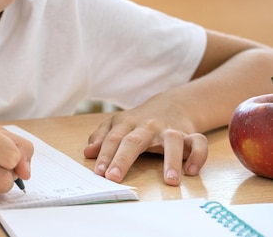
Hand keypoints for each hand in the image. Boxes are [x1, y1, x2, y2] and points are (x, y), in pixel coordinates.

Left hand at [83, 101, 207, 185]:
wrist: (171, 105)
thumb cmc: (138, 121)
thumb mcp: (117, 124)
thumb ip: (101, 137)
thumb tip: (88, 153)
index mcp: (127, 123)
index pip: (113, 139)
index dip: (105, 155)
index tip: (99, 173)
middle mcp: (148, 126)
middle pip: (134, 141)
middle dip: (122, 159)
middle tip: (113, 178)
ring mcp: (170, 129)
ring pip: (172, 141)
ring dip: (172, 160)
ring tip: (169, 180)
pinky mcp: (190, 134)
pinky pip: (198, 143)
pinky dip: (198, 156)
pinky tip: (191, 171)